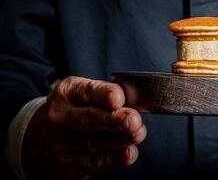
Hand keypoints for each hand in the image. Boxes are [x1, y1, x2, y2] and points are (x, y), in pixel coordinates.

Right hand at [23, 76, 146, 179]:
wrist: (38, 136)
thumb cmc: (72, 109)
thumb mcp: (80, 92)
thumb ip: (105, 93)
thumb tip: (134, 99)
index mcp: (66, 93)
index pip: (86, 91)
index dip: (104, 94)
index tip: (118, 98)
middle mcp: (58, 117)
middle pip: (89, 119)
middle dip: (115, 120)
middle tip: (134, 120)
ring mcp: (59, 143)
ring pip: (95, 143)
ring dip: (122, 140)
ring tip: (139, 133)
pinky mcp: (66, 165)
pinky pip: (93, 163)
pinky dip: (114, 158)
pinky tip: (130, 152)